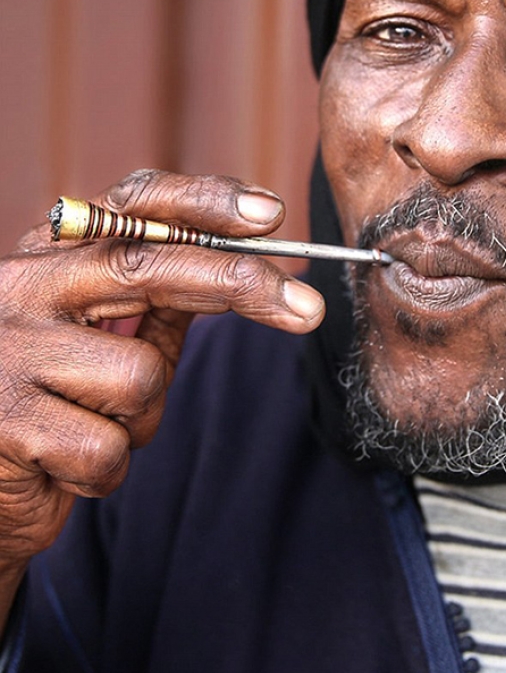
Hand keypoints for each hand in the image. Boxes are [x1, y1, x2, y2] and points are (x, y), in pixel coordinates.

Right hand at [0, 170, 324, 600]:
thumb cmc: (51, 402)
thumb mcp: (101, 338)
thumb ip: (156, 301)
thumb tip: (248, 267)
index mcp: (51, 257)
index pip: (133, 206)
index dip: (204, 202)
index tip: (271, 215)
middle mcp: (22, 288)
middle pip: (147, 266)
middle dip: (237, 285)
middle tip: (309, 308)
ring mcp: (9, 352)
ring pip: (141, 376)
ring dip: (140, 419)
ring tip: (89, 425)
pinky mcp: (7, 423)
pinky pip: (109, 448)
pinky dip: (105, 470)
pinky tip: (60, 465)